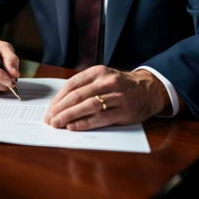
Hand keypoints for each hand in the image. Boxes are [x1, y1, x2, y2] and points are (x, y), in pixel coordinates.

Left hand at [45, 65, 169, 130]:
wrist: (149, 89)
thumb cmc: (120, 86)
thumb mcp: (103, 78)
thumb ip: (84, 87)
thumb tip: (60, 104)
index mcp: (98, 72)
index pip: (72, 85)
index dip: (58, 98)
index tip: (49, 109)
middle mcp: (107, 81)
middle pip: (77, 96)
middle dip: (60, 109)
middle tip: (49, 119)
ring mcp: (117, 96)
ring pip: (87, 106)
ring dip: (69, 116)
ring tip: (57, 124)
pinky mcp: (124, 110)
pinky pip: (100, 118)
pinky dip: (84, 123)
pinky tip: (73, 127)